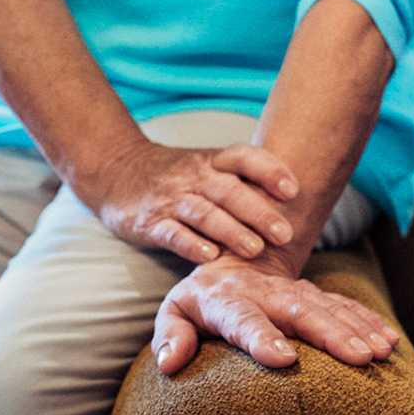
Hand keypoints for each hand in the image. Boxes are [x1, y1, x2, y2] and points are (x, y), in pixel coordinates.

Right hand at [73, 138, 299, 264]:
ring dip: (232, 232)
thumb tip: (298, 197)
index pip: (244, 157)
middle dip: (259, 212)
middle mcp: (194, 176)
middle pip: (229, 191)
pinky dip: (191, 244)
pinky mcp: (149, 222)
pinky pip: (172, 232)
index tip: (293, 189)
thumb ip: (243, 179)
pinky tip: (210, 257)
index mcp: (213, 160)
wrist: (116, 170)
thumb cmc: (178, 175)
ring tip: (256, 250)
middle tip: (286, 234)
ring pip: (204, 213)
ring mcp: (170, 199)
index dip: (270, 170)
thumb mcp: (208, 166)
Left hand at [152, 252, 401, 374]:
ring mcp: (295, 292)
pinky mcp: (315, 295)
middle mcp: (266, 293)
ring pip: (329, 308)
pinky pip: (346, 306)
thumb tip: (170, 361)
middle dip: (330, 334)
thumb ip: (171, 335)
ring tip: (379, 352)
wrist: (234, 261)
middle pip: (299, 312)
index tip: (282, 359)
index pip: (243, 319)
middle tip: (357, 357)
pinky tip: (388, 340)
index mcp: (228, 299)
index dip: (261, 338)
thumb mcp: (176, 312)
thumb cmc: (201, 300)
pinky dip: (368, 321)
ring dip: (357, 329)